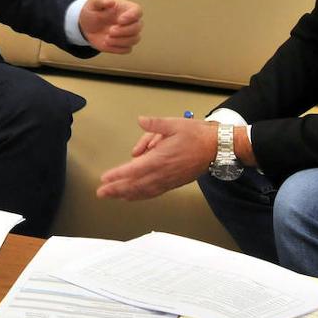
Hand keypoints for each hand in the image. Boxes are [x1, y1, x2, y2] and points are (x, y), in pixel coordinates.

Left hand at [79, 0, 142, 53]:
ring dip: (121, 41)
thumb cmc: (93, 10)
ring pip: (134, 39)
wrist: (86, 25)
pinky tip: (106, 44)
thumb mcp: (93, 2)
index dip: (132, 16)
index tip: (119, 20)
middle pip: (138, 27)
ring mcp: (127, 34)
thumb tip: (112, 2)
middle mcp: (130, 22)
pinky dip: (117, 48)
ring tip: (106, 39)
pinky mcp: (123, 45)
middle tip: (110, 31)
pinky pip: (127, 49)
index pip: (138, 11)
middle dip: (124, 31)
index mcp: (126, 9)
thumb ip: (102, 0)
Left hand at [96, 116, 215, 199]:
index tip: (105, 179)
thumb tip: (140, 120)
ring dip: (127, 194)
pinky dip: (141, 196)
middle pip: (135, 184)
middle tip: (101, 193)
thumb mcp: (174, 123)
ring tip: (113, 196)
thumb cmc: (197, 135)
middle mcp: (163, 173)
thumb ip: (155, 124)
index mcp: (160, 158)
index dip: (118, 175)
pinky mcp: (173, 183)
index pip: (134, 170)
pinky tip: (133, 196)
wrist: (216, 148)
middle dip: (117, 189)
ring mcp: (168, 180)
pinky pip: (154, 192)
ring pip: (144, 191)